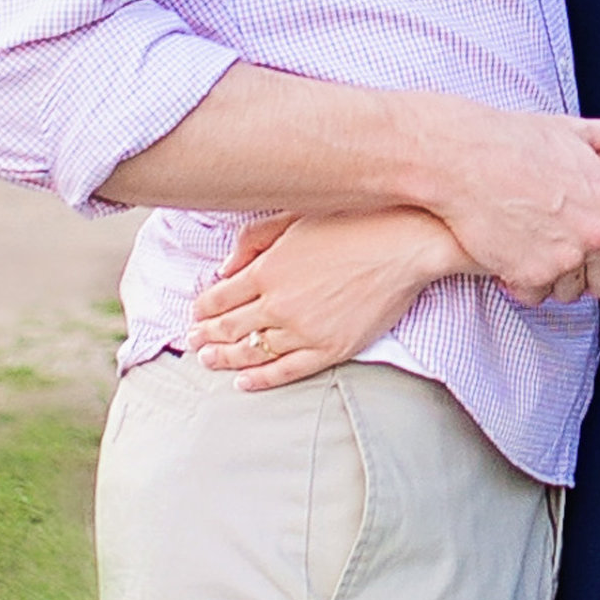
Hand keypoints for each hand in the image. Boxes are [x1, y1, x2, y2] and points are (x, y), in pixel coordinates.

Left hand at [194, 208, 469, 389]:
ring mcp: (304, 330)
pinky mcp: (331, 348)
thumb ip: (255, 241)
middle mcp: (279, 304)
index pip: (220, 297)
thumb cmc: (355, 221)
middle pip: (230, 327)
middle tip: (192, 341)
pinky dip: (261, 379)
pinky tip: (243, 382)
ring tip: (209, 361)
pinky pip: (287, 371)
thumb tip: (224, 269)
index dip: (203, 308)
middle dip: (206, 335)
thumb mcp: (295, 217)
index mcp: (268, 269)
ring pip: (253, 352)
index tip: (196, 313)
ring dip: (225, 358)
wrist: (407, 242)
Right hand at [418, 104, 599, 302]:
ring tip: (533, 250)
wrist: (461, 158)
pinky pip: (537, 297)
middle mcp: (598, 234)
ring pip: (571, 293)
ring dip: (554, 280)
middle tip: (565, 259)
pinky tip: (510, 258)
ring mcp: (565, 258)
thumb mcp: (570, 131)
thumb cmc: (515, 139)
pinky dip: (524, 284)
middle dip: (590, 276)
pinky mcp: (530, 275)